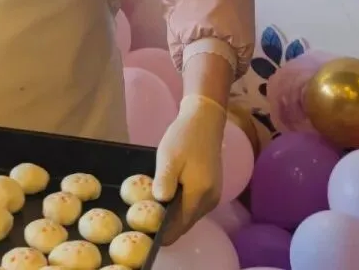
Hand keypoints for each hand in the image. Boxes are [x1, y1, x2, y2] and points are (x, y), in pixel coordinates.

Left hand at [153, 94, 226, 243]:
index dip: (163, 234)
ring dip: (174, 218)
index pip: (180, 226)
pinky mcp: (213, 190)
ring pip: (190, 216)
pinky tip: (168, 199)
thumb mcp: (169, 157)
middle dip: (167, 227)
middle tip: (145, 224)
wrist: (205, 121)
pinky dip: (181, 208)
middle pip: (186, 224)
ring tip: (153, 212)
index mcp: (199, 193)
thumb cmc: (184, 137)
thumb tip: (160, 203)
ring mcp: (214, 196)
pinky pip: (194, 207)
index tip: (146, 237)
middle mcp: (210, 200)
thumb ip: (165, 181)